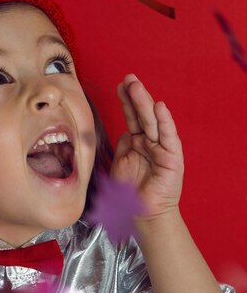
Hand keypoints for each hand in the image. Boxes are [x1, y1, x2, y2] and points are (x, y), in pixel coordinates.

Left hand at [110, 74, 183, 221]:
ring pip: (152, 122)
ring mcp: (161, 148)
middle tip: (128, 78)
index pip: (131, 116)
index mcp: (137, 142)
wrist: (141, 215)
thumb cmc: (128, 193)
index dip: (126, 101)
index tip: (119, 85)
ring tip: (137, 87)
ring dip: (145, 103)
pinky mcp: (172, 158)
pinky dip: (164, 122)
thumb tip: (123, 132)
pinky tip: (159, 107)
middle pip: (142, 115)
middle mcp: (150, 142)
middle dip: (135, 96)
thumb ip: (121, 146)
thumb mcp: (119, 164)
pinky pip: (168, 137)